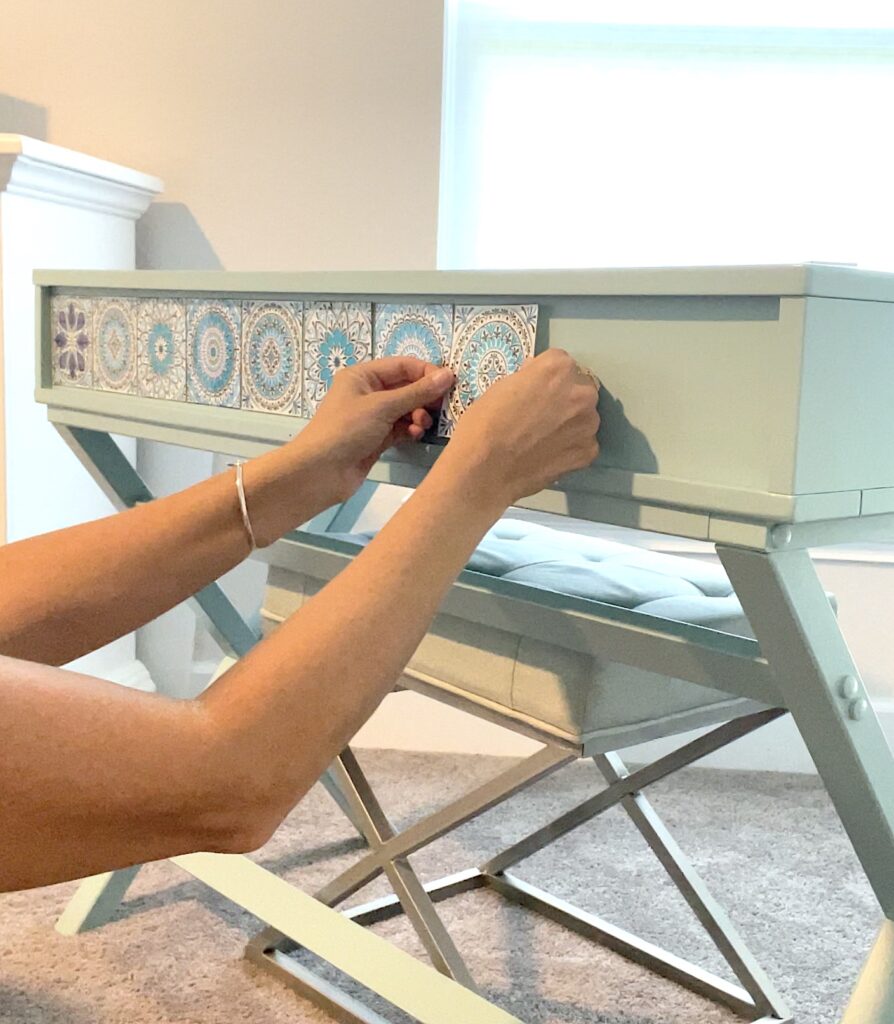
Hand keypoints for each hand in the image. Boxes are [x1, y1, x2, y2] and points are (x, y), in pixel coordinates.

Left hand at [294, 357, 454, 501]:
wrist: (321, 472)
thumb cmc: (345, 430)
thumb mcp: (382, 406)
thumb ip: (417, 392)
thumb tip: (447, 375)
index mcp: (363, 376)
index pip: (402, 366)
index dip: (426, 372)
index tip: (449, 384)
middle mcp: (368, 393)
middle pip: (406, 387)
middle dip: (424, 396)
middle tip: (440, 408)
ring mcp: (372, 417)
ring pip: (405, 409)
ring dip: (418, 415)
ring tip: (422, 425)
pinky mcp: (377, 438)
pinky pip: (401, 427)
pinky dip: (411, 429)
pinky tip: (415, 434)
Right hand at [442, 349, 600, 506]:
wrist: (484, 470)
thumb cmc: (484, 425)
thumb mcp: (502, 386)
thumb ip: (529, 380)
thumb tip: (537, 384)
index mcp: (558, 368)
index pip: (560, 364)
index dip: (544, 379)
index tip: (533, 392)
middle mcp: (582, 392)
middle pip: (578, 389)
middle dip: (563, 399)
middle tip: (540, 417)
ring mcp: (588, 424)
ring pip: (583, 418)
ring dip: (569, 424)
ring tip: (542, 440)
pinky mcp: (588, 452)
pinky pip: (582, 445)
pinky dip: (569, 449)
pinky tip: (548, 455)